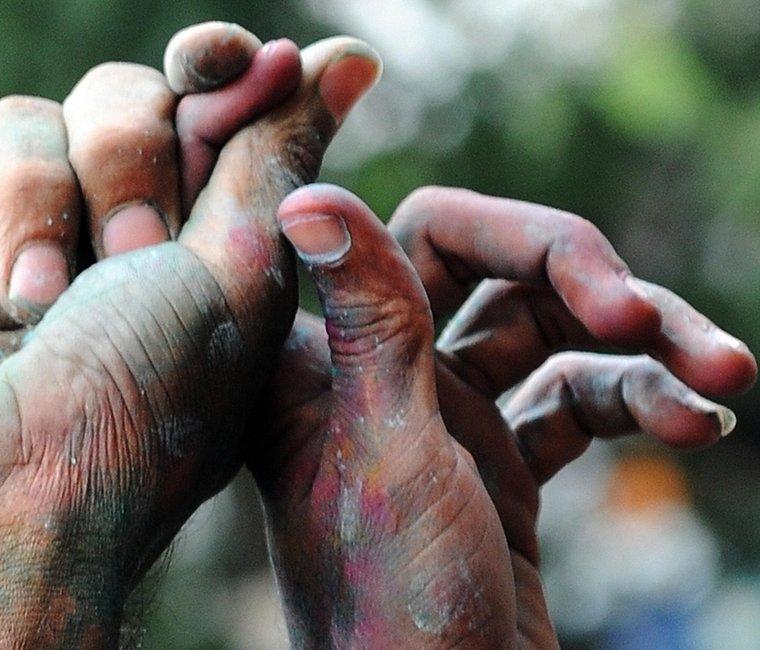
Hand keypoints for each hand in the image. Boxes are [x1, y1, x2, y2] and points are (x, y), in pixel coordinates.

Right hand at [0, 23, 380, 646]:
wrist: (1, 513)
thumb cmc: (142, 404)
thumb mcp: (243, 268)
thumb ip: (282, 153)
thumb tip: (345, 58)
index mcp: (189, 250)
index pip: (202, 114)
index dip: (215, 70)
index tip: (223, 58)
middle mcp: (97, 245)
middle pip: (115, 105)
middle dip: (130, 158)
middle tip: (136, 253)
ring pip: (19, 123)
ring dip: (38, 195)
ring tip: (37, 301)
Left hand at [249, 184, 755, 646]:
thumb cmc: (395, 610)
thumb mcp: (388, 452)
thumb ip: (366, 322)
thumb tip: (304, 198)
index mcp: (333, 359)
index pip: (424, 236)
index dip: (510, 231)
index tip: (598, 278)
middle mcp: (385, 375)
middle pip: (498, 271)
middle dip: (587, 281)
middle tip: (648, 318)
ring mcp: (446, 419)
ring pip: (553, 336)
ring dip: (643, 344)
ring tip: (731, 376)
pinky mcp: (501, 467)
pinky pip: (578, 403)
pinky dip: (641, 403)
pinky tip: (700, 424)